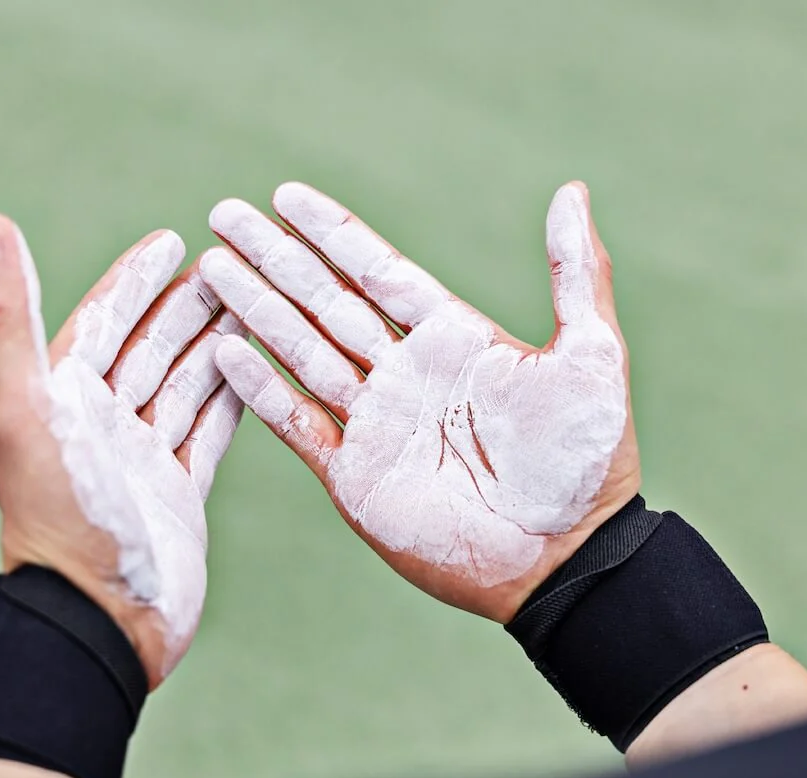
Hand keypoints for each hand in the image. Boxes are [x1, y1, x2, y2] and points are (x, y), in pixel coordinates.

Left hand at [0, 216, 242, 684]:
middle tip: (229, 267)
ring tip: (250, 311)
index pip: (104, 321)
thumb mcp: (27, 410)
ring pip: (185, 386)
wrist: (104, 617)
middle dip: (187, 306)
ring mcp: (144, 459)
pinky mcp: (179, 492)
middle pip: (151, 348)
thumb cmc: (63, 518)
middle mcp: (103, 425)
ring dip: (214, 346)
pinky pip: (209, 433)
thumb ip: (8, 322)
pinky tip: (253, 374)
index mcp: (64, 399)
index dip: (134, 279)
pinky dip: (231, 401)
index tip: (170, 240)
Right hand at [199, 182, 637, 623]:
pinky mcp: (355, 476)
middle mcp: (404, 373)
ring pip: (302, 353)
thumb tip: (572, 189)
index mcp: (451, 338)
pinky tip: (227, 354)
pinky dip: (262, 392)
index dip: (331, 233)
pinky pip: (298, 424)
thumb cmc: (586, 462)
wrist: (565, 558)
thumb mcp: (592, 356)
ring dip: (257, 311)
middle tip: (224, 216)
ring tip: (214, 270)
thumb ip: (576, 273)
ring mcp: (376, 424)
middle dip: (275, 260)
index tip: (285, 197)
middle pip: (325, 302)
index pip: (377, 271)